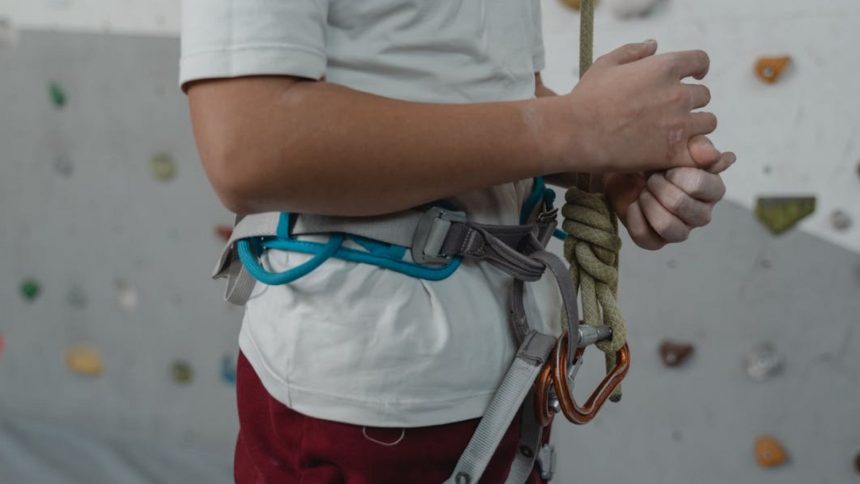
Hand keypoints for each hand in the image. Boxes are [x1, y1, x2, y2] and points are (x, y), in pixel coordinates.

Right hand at [560, 40, 719, 172]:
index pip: (700, 61)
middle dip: (690, 102)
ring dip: (695, 127)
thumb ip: (633, 51)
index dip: (698, 68)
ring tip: (674, 134)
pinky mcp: (673, 153)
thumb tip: (653, 44)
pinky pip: (702, 152)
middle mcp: (677, 94)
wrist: (575, 133)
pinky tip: (680, 153)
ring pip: (708, 123)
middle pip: (704, 95)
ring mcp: (678, 125)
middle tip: (670, 113)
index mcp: (664, 68)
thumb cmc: (586, 99)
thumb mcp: (606, 64)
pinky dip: (695, 153)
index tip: (693, 77)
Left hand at [605, 137, 735, 249]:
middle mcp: (701, 212)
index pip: (700, 185)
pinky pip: (648, 239)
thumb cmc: (654, 154)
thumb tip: (719, 157)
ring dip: (649, 205)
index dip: (677, 174)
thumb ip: (698, 147)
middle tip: (651, 177)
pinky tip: (633, 205)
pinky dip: (635, 219)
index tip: (667, 164)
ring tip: (643, 192)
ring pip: (669, 228)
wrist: (623, 167)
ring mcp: (681, 229)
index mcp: (712, 188)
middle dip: (659, 187)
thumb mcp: (675, 141)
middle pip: (681, 206)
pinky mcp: (657, 240)